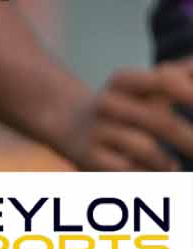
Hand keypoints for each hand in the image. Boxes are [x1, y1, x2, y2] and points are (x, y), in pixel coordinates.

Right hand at [54, 62, 192, 170]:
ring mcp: (96, 130)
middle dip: (189, 140)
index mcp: (124, 81)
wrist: (69, 123)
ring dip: (165, 161)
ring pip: (146, 149)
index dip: (190, 94)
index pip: (164, 82)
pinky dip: (146, 173)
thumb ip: (180, 75)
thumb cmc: (126, 104)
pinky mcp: (88, 156)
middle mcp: (107, 103)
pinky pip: (129, 170)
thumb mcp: (147, 86)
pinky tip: (152, 173)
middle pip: (160, 122)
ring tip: (173, 166)